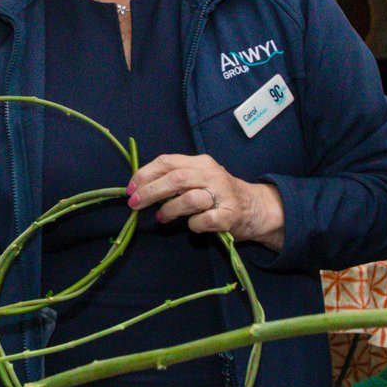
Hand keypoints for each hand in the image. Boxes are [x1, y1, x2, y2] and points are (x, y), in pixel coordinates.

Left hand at [128, 153, 283, 248]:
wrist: (256, 207)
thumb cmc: (219, 194)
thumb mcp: (199, 178)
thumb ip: (176, 180)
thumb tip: (141, 189)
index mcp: (201, 162)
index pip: (167, 162)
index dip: (145, 174)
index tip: (130, 189)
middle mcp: (212, 174)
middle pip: (175, 179)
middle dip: (150, 191)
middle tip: (135, 204)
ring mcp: (223, 194)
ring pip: (189, 199)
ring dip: (170, 209)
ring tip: (162, 217)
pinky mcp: (230, 215)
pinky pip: (204, 220)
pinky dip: (193, 224)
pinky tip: (192, 225)